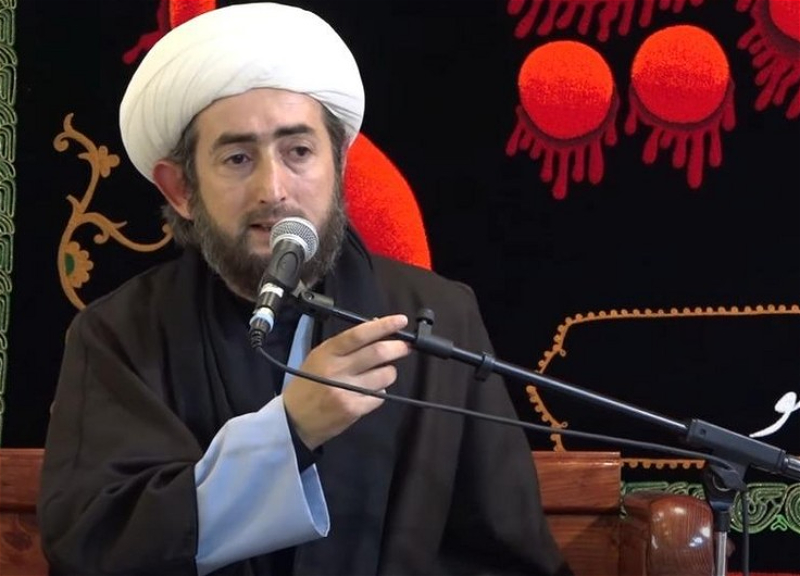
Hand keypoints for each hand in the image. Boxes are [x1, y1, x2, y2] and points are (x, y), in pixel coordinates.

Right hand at [282, 314, 410, 449]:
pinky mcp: (354, 409)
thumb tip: (377, 327)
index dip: (384, 326)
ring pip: (384, 375)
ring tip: (382, 373)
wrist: (293, 419)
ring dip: (390, 372)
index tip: (400, 321)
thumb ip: (347, 344)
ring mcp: (346, 390)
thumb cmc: (308, 383)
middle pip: (378, 353)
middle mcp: (337, 369)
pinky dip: (380, 392)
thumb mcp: (320, 356)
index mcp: (328, 352)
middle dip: (398, 347)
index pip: (360, 334)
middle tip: (405, 346)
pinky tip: (369, 392)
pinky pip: (380, 396)